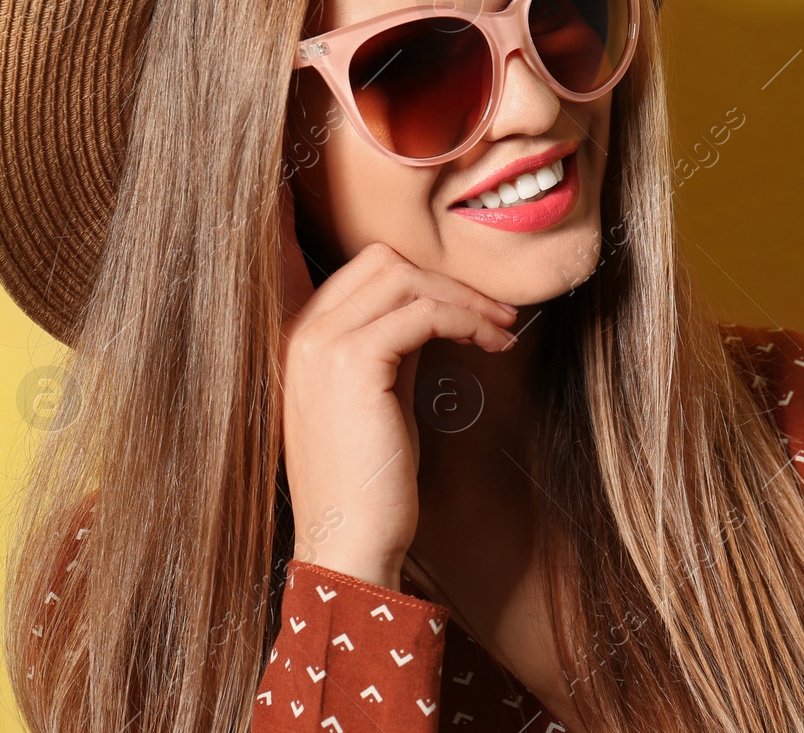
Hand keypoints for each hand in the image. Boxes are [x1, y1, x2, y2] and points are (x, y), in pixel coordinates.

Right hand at [277, 182, 517, 588]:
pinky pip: (424, 313)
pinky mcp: (353, 363)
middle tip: (497, 312)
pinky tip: (492, 344)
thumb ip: (393, 348)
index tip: (472, 304)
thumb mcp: (380, 397)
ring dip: (465, 298)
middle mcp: (302, 333)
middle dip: (448, 280)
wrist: (349, 542)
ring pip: (407, 278)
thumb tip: (434, 309)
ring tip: (502, 328)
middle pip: (385, 261)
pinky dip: (468, 320)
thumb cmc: (369, 482)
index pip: (365, 270)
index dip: (423, 279)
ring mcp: (321, 345)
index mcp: (300, 339)